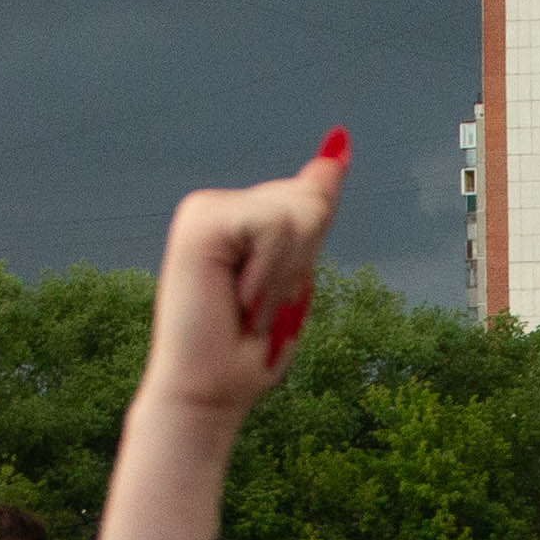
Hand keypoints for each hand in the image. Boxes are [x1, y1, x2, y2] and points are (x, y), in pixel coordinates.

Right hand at [128, 138, 353, 438]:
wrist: (209, 394)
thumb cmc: (250, 350)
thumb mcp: (294, 274)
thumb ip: (311, 209)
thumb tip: (339, 145)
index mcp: (239, 216)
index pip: (311, 204)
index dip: (305, 259)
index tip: (261, 302)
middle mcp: (218, 205)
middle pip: (311, 202)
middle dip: (301, 264)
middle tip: (259, 306)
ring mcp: (205, 210)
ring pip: (300, 212)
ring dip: (286, 276)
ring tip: (249, 306)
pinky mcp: (200, 220)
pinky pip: (276, 226)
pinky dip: (270, 274)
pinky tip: (238, 299)